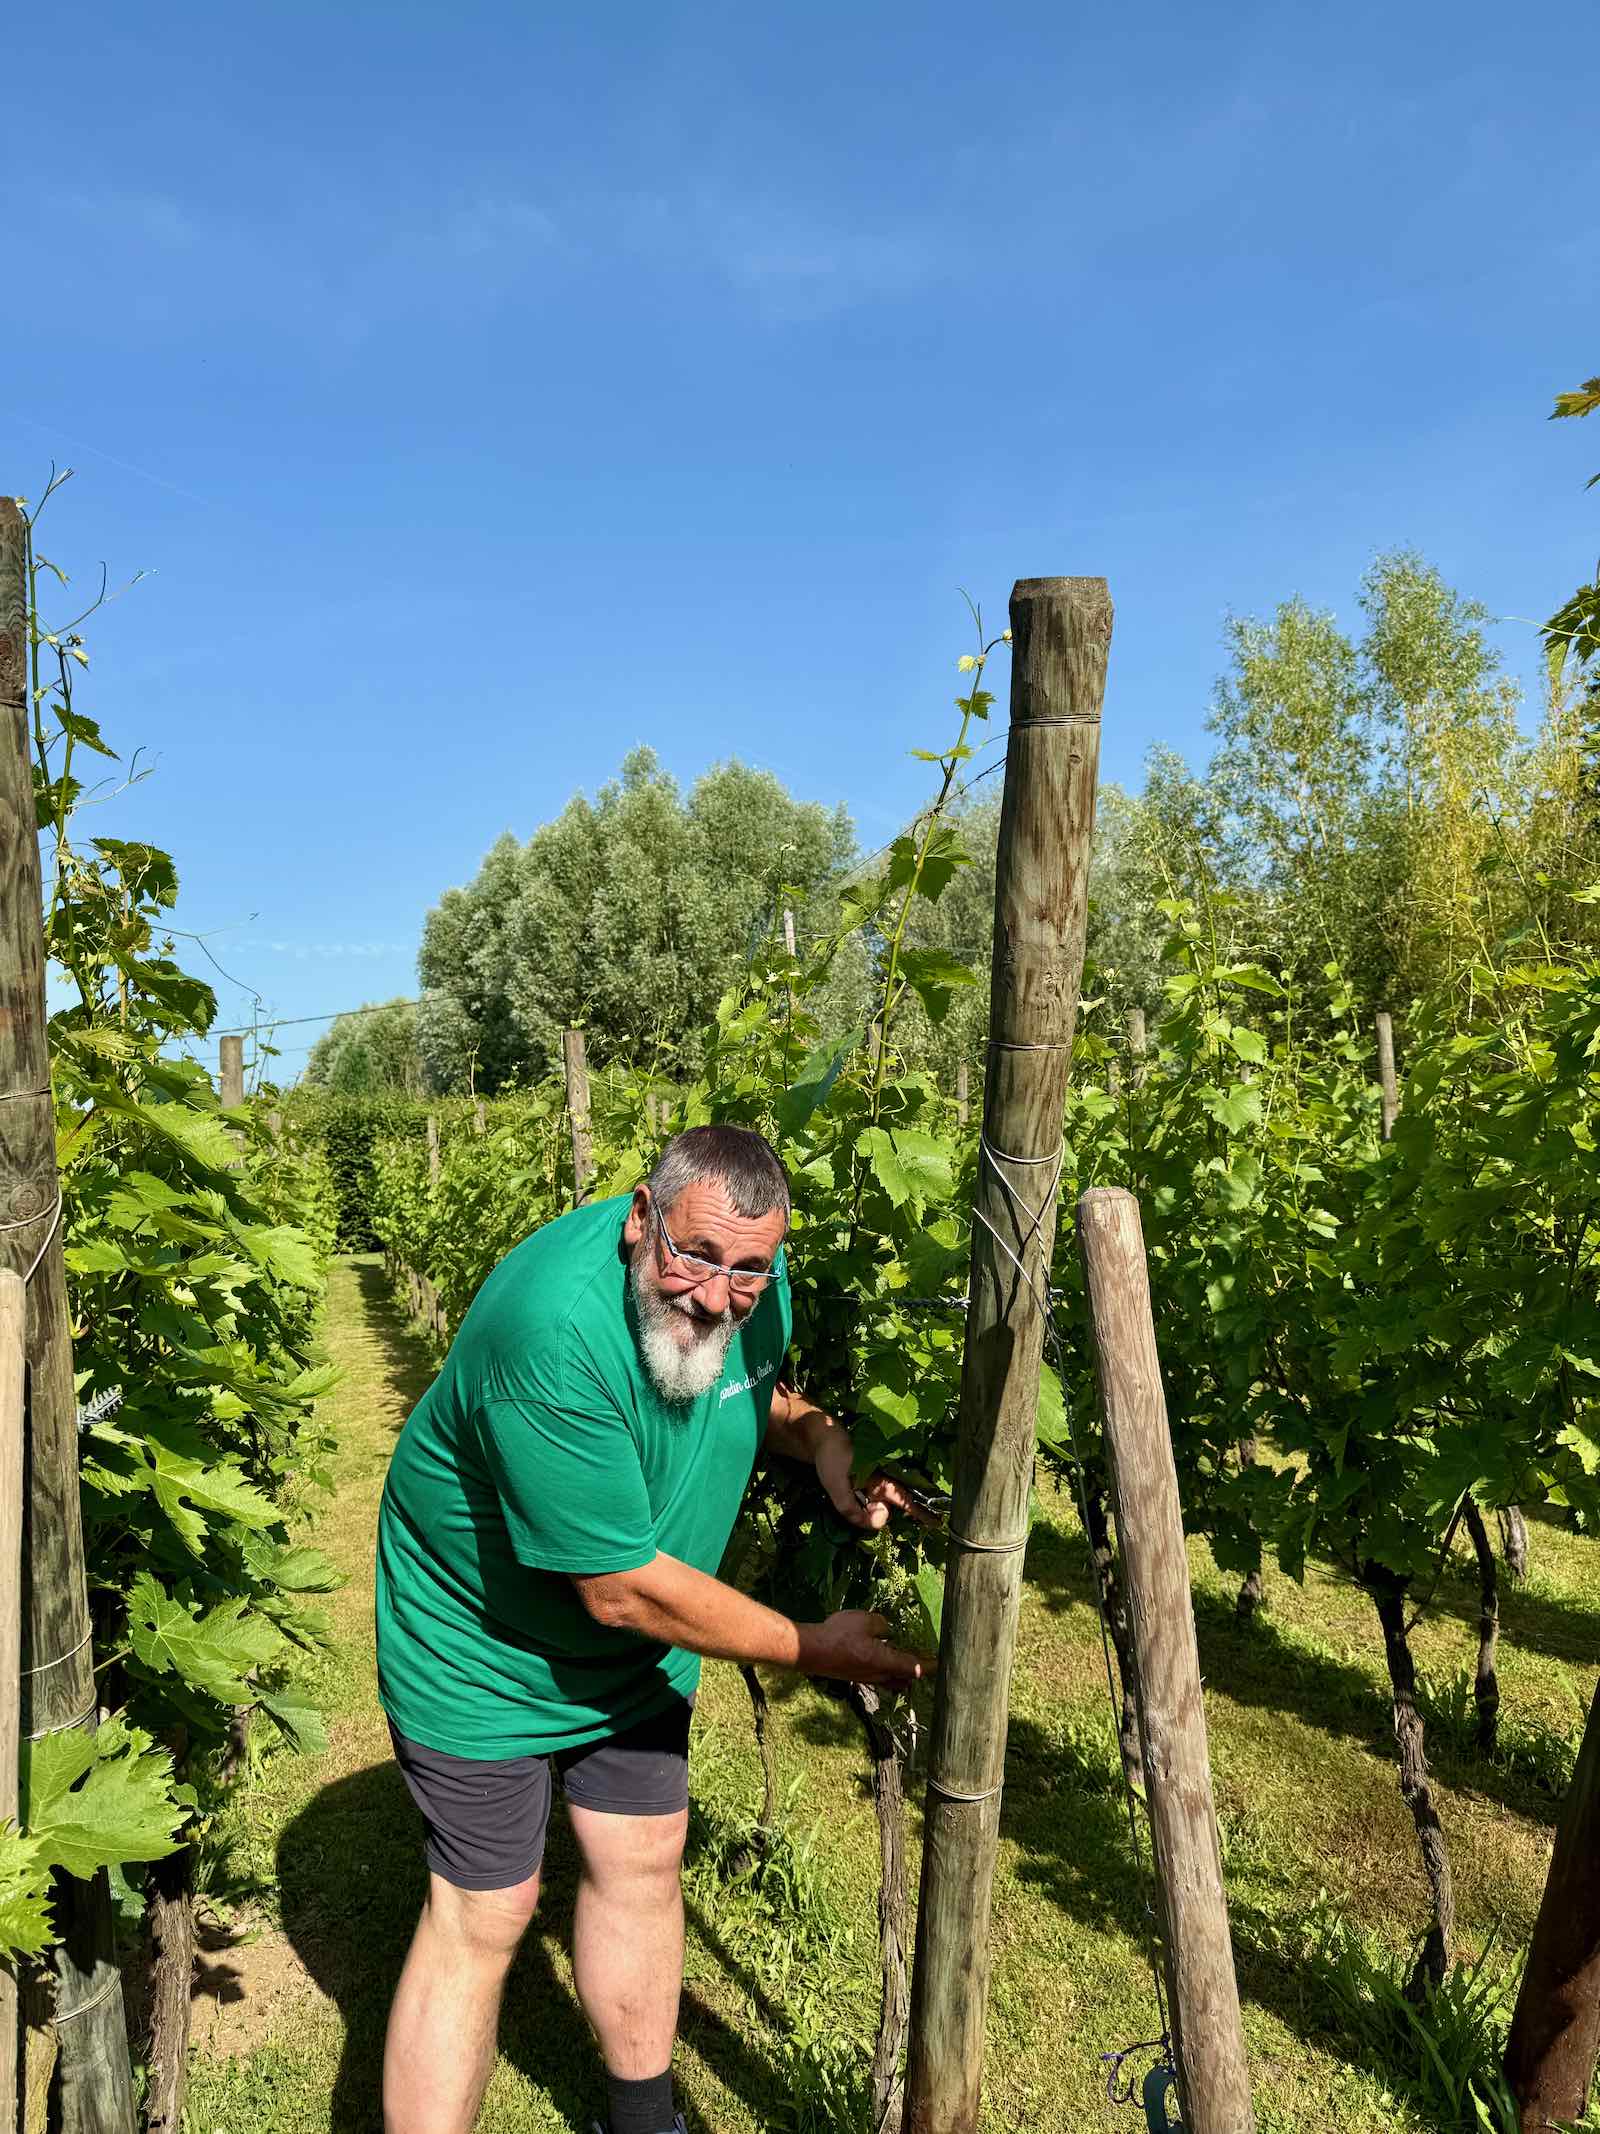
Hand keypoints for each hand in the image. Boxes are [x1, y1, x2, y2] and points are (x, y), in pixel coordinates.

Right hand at [798, 1609, 934, 1686]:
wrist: (810, 1651)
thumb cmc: (839, 1635)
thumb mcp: (865, 1621)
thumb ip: (881, 1625)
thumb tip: (887, 1631)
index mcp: (884, 1661)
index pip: (913, 1667)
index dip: (928, 1665)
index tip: (940, 1663)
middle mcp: (878, 1674)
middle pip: (904, 1678)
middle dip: (915, 1671)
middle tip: (924, 1661)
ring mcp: (865, 1677)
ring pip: (890, 1680)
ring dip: (900, 1674)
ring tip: (906, 1665)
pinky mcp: (854, 1676)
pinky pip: (877, 1677)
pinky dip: (886, 1671)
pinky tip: (881, 1660)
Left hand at [814, 1430, 938, 1531]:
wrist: (823, 1438)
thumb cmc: (832, 1457)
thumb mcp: (836, 1485)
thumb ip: (850, 1508)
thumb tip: (870, 1524)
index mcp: (882, 1482)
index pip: (906, 1500)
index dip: (921, 1513)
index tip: (939, 1523)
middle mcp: (882, 1484)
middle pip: (886, 1511)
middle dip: (872, 1513)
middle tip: (849, 1495)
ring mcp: (874, 1485)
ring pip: (875, 1507)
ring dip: (862, 1508)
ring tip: (845, 1489)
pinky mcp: (865, 1485)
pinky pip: (867, 1503)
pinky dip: (860, 1505)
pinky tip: (848, 1492)